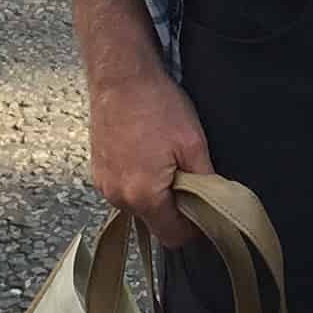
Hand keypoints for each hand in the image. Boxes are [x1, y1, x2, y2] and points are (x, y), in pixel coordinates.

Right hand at [86, 53, 212, 248]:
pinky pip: (123, 189)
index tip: (203, 207)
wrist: (120, 76)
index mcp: (143, 195)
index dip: (193, 227)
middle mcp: (117, 196)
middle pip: (154, 223)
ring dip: (154, 193)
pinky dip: (137, 180)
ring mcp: (104, 184)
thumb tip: (214, 206)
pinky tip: (146, 153)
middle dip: (173, 208)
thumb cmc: (156, 105)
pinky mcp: (98, 171)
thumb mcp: (193, 143)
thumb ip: (205, 183)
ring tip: (164, 159)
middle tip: (187, 176)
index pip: (172, 236)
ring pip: (138, 206)